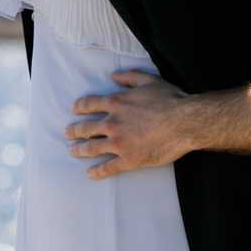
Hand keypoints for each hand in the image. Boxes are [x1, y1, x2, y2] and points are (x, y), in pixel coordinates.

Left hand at [67, 71, 196, 176]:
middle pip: (87, 127)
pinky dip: (97, 171)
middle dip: (75, 130)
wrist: (182, 122)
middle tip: (67, 133)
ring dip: (80, 149)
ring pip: (93, 147)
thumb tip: (113, 76)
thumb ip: (128, 77)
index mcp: (117, 102)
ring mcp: (119, 142)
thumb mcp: (147, 80)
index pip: (90, 104)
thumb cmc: (168, 99)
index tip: (74, 110)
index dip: (80, 107)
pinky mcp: (129, 160)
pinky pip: (108, 167)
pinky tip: (90, 174)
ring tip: (72, 151)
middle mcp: (113, 122)